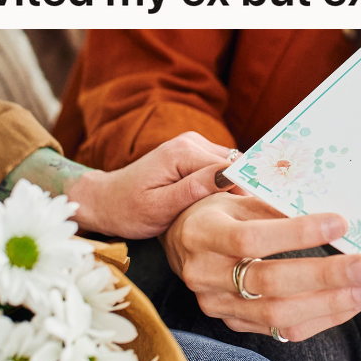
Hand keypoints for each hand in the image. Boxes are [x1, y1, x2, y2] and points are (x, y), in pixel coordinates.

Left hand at [68, 132, 236, 237]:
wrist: (107, 201)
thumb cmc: (128, 210)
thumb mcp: (160, 208)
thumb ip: (195, 189)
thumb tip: (230, 176)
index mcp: (183, 153)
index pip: (232, 169)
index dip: (245, 192)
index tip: (253, 216)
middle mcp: (191, 141)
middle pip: (236, 165)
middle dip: (242, 190)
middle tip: (240, 219)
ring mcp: (192, 144)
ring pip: (232, 166)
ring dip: (234, 188)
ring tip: (229, 213)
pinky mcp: (193, 152)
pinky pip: (221, 167)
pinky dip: (225, 185)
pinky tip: (218, 205)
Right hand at [162, 193, 360, 340]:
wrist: (181, 244)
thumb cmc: (217, 213)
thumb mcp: (237, 197)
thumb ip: (276, 206)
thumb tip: (332, 216)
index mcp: (203, 233)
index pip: (252, 239)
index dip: (297, 233)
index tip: (340, 223)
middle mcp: (205, 274)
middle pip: (268, 282)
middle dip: (324, 276)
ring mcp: (218, 304)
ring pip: (278, 313)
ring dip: (330, 303)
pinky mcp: (234, 323)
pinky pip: (282, 329)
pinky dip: (321, 318)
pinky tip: (350, 303)